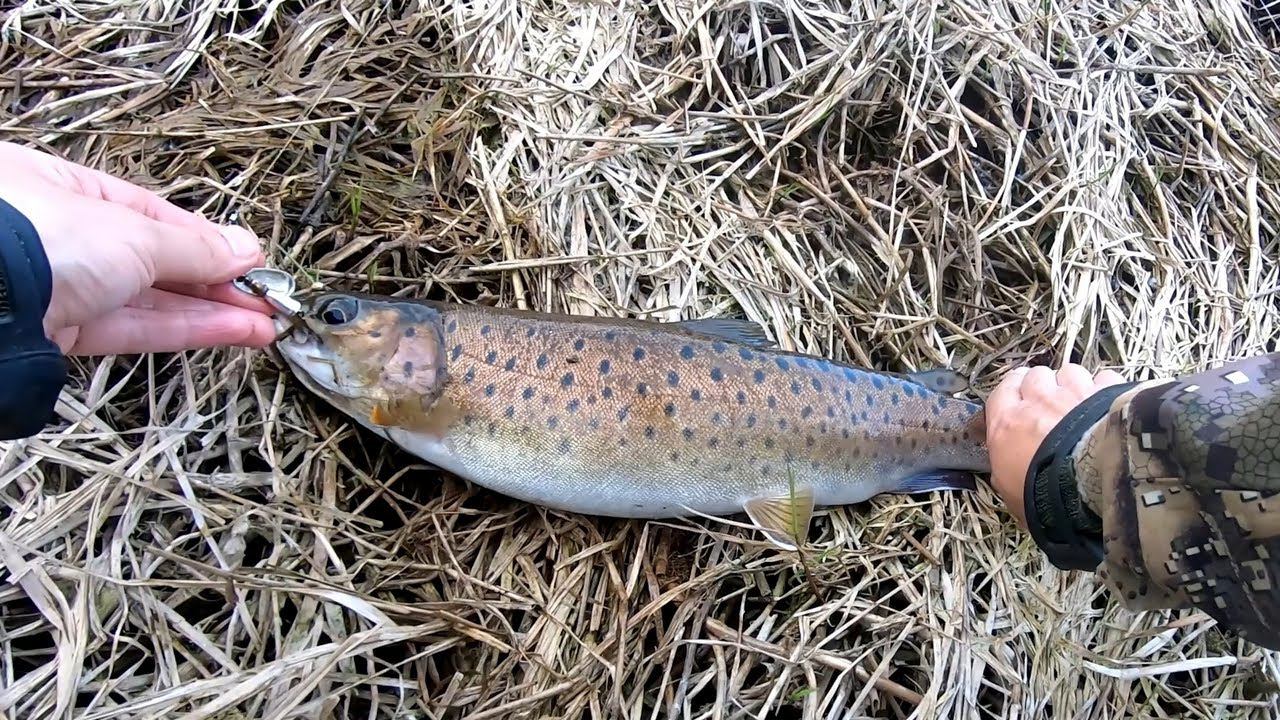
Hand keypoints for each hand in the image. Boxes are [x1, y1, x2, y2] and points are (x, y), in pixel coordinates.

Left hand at [0, 141, 275, 355]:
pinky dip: (185, 330)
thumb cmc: (37, 239)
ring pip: (149, 299)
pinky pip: (135, 328)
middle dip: (215, 281)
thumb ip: (195, 247)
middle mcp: (59, 236)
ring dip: (211, 313)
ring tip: (264, 323)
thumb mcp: (134, 233)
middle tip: (265, 296)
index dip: (204, 237)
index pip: (149, 212)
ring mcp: (60, 286)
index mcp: (62, 187)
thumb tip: (246, 248)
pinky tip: (231, 332)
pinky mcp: (62, 333)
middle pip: (154, 259)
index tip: (248, 257)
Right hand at [985, 363, 1127, 526]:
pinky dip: (1103, 387)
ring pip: (1069, 371)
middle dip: (1042, 385)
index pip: (1003, 389)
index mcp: (1008, 421)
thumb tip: (1004, 470)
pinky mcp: (1107, 394)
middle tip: (1050, 405)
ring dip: (1072, 383)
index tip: (1018, 399)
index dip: (1012, 391)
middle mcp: (1039, 400)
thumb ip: (1005, 471)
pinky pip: (1102, 378)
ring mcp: (1075, 393)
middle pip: (1036, 375)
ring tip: (1079, 402)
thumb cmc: (1046, 496)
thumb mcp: (1011, 492)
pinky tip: (1105, 403)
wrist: (1090, 488)